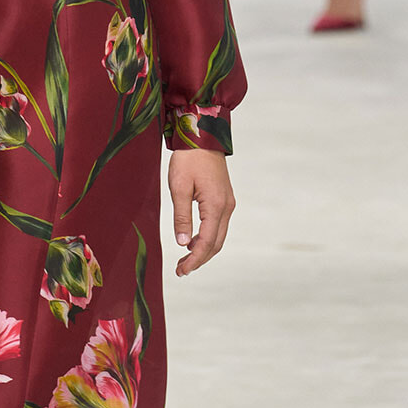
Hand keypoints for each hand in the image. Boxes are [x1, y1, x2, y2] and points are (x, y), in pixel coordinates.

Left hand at [168, 150, 235, 277]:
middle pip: (216, 243)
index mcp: (216, 206)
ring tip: (184, 259)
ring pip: (218, 236)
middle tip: (180, 270)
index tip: (181, 271)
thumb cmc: (188, 160)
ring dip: (203, 250)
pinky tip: (192, 240)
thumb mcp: (179, 188)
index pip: (207, 242)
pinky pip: (218, 225)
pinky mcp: (224, 199)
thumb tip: (183, 243)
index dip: (195, 260)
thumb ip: (182, 217)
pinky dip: (207, 238)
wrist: (202, 136)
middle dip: (199, 259)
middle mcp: (227, 207)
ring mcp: (228, 203)